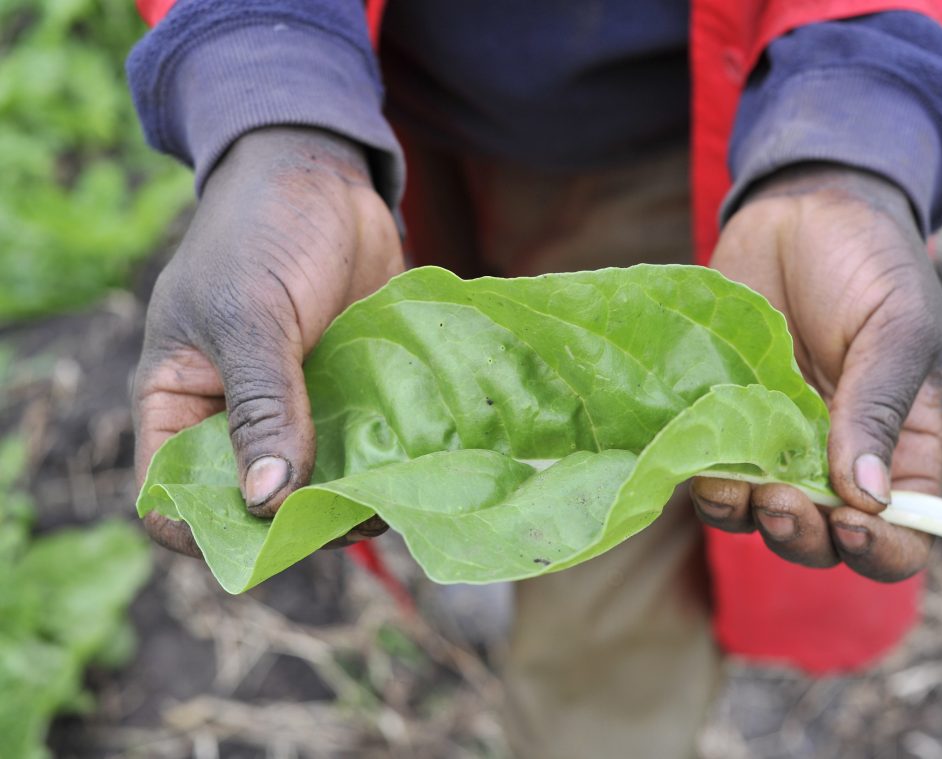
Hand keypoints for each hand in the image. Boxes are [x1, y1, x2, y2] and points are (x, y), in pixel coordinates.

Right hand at [133, 127, 401, 555]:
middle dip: (303, 520)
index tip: (269, 538)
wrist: (325, 174)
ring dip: (356, 497)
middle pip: (257, 502)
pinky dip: (390, 463)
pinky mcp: (353, 393)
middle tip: (357, 518)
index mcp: (181, 401)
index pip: (171, 495)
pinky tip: (423, 467)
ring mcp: (299, 408)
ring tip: (397, 494)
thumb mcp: (250, 315)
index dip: (208, 529)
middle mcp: (235, 417)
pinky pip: (367, 446)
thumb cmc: (262, 230)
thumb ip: (260, 405)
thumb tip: (267, 499)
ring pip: (321, 482)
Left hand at [691, 163, 941, 581]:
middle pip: (822, 541)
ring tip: (733, 483)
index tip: (851, 524)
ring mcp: (775, 441)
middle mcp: (837, 459)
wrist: (801, 208)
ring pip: (758, 517)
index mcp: (900, 447)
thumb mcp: (897, 327)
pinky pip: (709, 470)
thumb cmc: (869, 262)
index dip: (881, 549)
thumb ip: (879, 407)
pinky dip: (701, 478)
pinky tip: (695, 459)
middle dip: (800, 535)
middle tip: (780, 498)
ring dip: (745, 516)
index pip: (904, 533)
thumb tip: (870, 498)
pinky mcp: (721, 418)